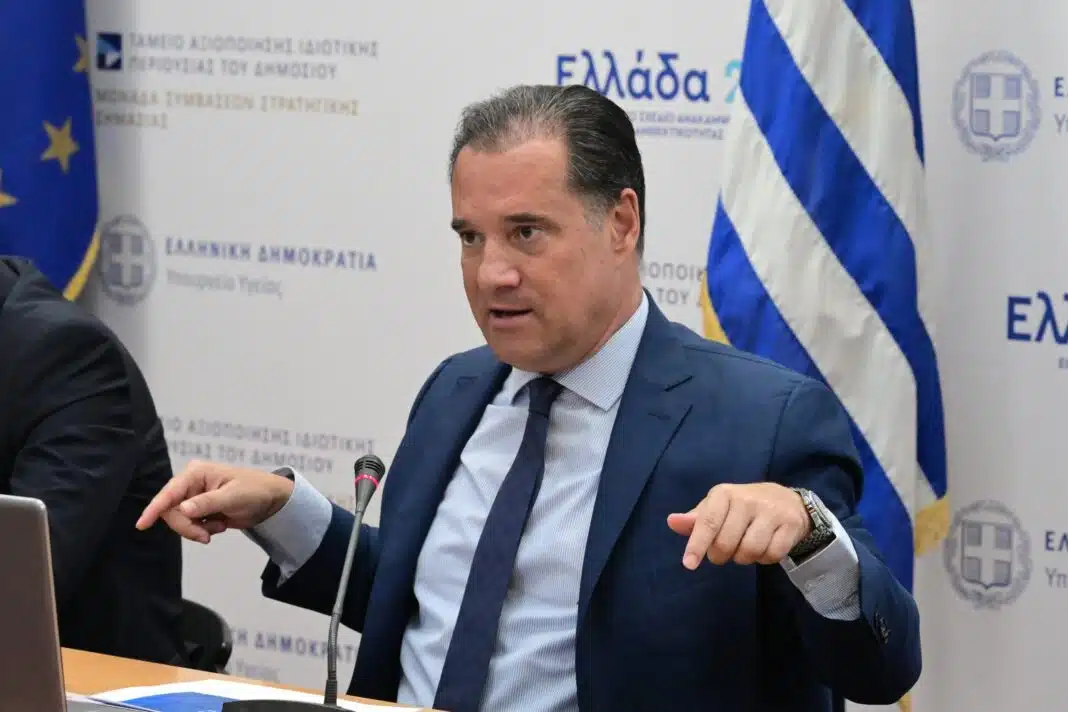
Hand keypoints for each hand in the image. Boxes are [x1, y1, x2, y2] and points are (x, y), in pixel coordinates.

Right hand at [135, 460, 293, 543]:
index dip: (154, 509)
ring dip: (197, 529)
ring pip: (179, 521)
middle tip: (206, 536)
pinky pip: (189, 525)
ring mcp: (194, 498)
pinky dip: (202, 531)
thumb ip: (207, 503)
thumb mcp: (232, 497)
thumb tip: (183, 509)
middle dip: (187, 527)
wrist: (270, 501)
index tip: (142, 525)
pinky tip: (219, 526)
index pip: (169, 492)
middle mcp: (190, 484)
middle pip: (171, 511)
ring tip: (218, 527)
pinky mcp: (199, 510)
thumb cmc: (254, 491)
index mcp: (196, 473)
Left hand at [667, 483, 810, 567]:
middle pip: (727, 543)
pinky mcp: (790, 524)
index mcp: (724, 494)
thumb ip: (695, 519)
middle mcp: (747, 500)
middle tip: (725, 551)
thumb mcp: (716, 508)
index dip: (697, 545)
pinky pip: (772, 555)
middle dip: (722, 555)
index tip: (689, 564)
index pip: (707, 522)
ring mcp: (771, 511)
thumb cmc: (741, 507)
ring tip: (744, 548)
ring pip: (750, 551)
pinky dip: (765, 559)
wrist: (786, 500)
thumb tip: (672, 522)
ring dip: (744, 558)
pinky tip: (764, 548)